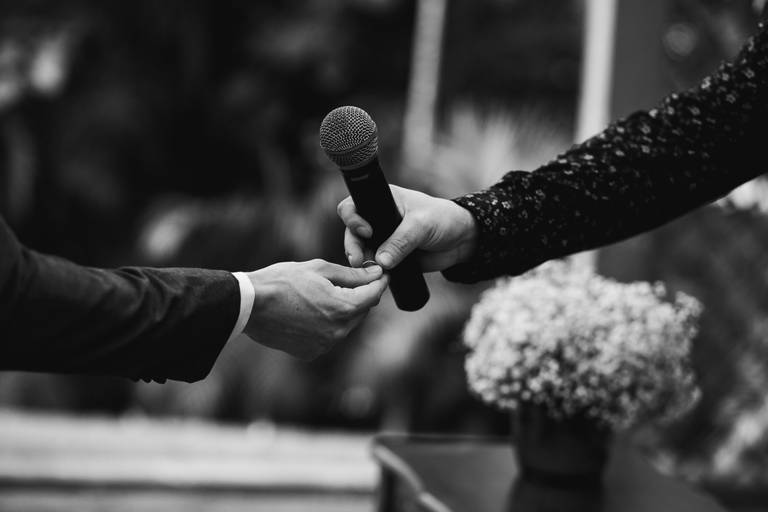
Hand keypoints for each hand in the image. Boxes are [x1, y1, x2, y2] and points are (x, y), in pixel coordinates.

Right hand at [244, 259, 388, 359]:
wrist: (249, 305)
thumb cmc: (282, 281)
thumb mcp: (319, 269)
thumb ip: (352, 275)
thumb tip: (376, 275)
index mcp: (344, 308)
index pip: (374, 294)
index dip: (380, 281)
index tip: (381, 273)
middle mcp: (339, 331)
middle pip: (362, 311)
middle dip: (361, 295)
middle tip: (355, 280)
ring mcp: (325, 345)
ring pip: (346, 325)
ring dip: (344, 310)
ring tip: (326, 294)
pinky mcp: (311, 352)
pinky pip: (329, 336)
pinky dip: (327, 324)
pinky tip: (312, 311)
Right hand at [337, 185, 477, 271]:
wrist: (462, 241)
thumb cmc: (443, 219)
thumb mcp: (421, 225)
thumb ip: (401, 241)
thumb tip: (381, 262)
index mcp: (382, 201)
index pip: (353, 206)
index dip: (353, 219)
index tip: (367, 232)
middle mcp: (377, 219)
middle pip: (352, 233)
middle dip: (353, 247)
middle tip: (359, 261)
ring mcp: (382, 240)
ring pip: (361, 252)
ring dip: (362, 263)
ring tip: (372, 272)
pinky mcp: (389, 258)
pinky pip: (375, 266)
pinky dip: (373, 273)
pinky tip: (377, 279)